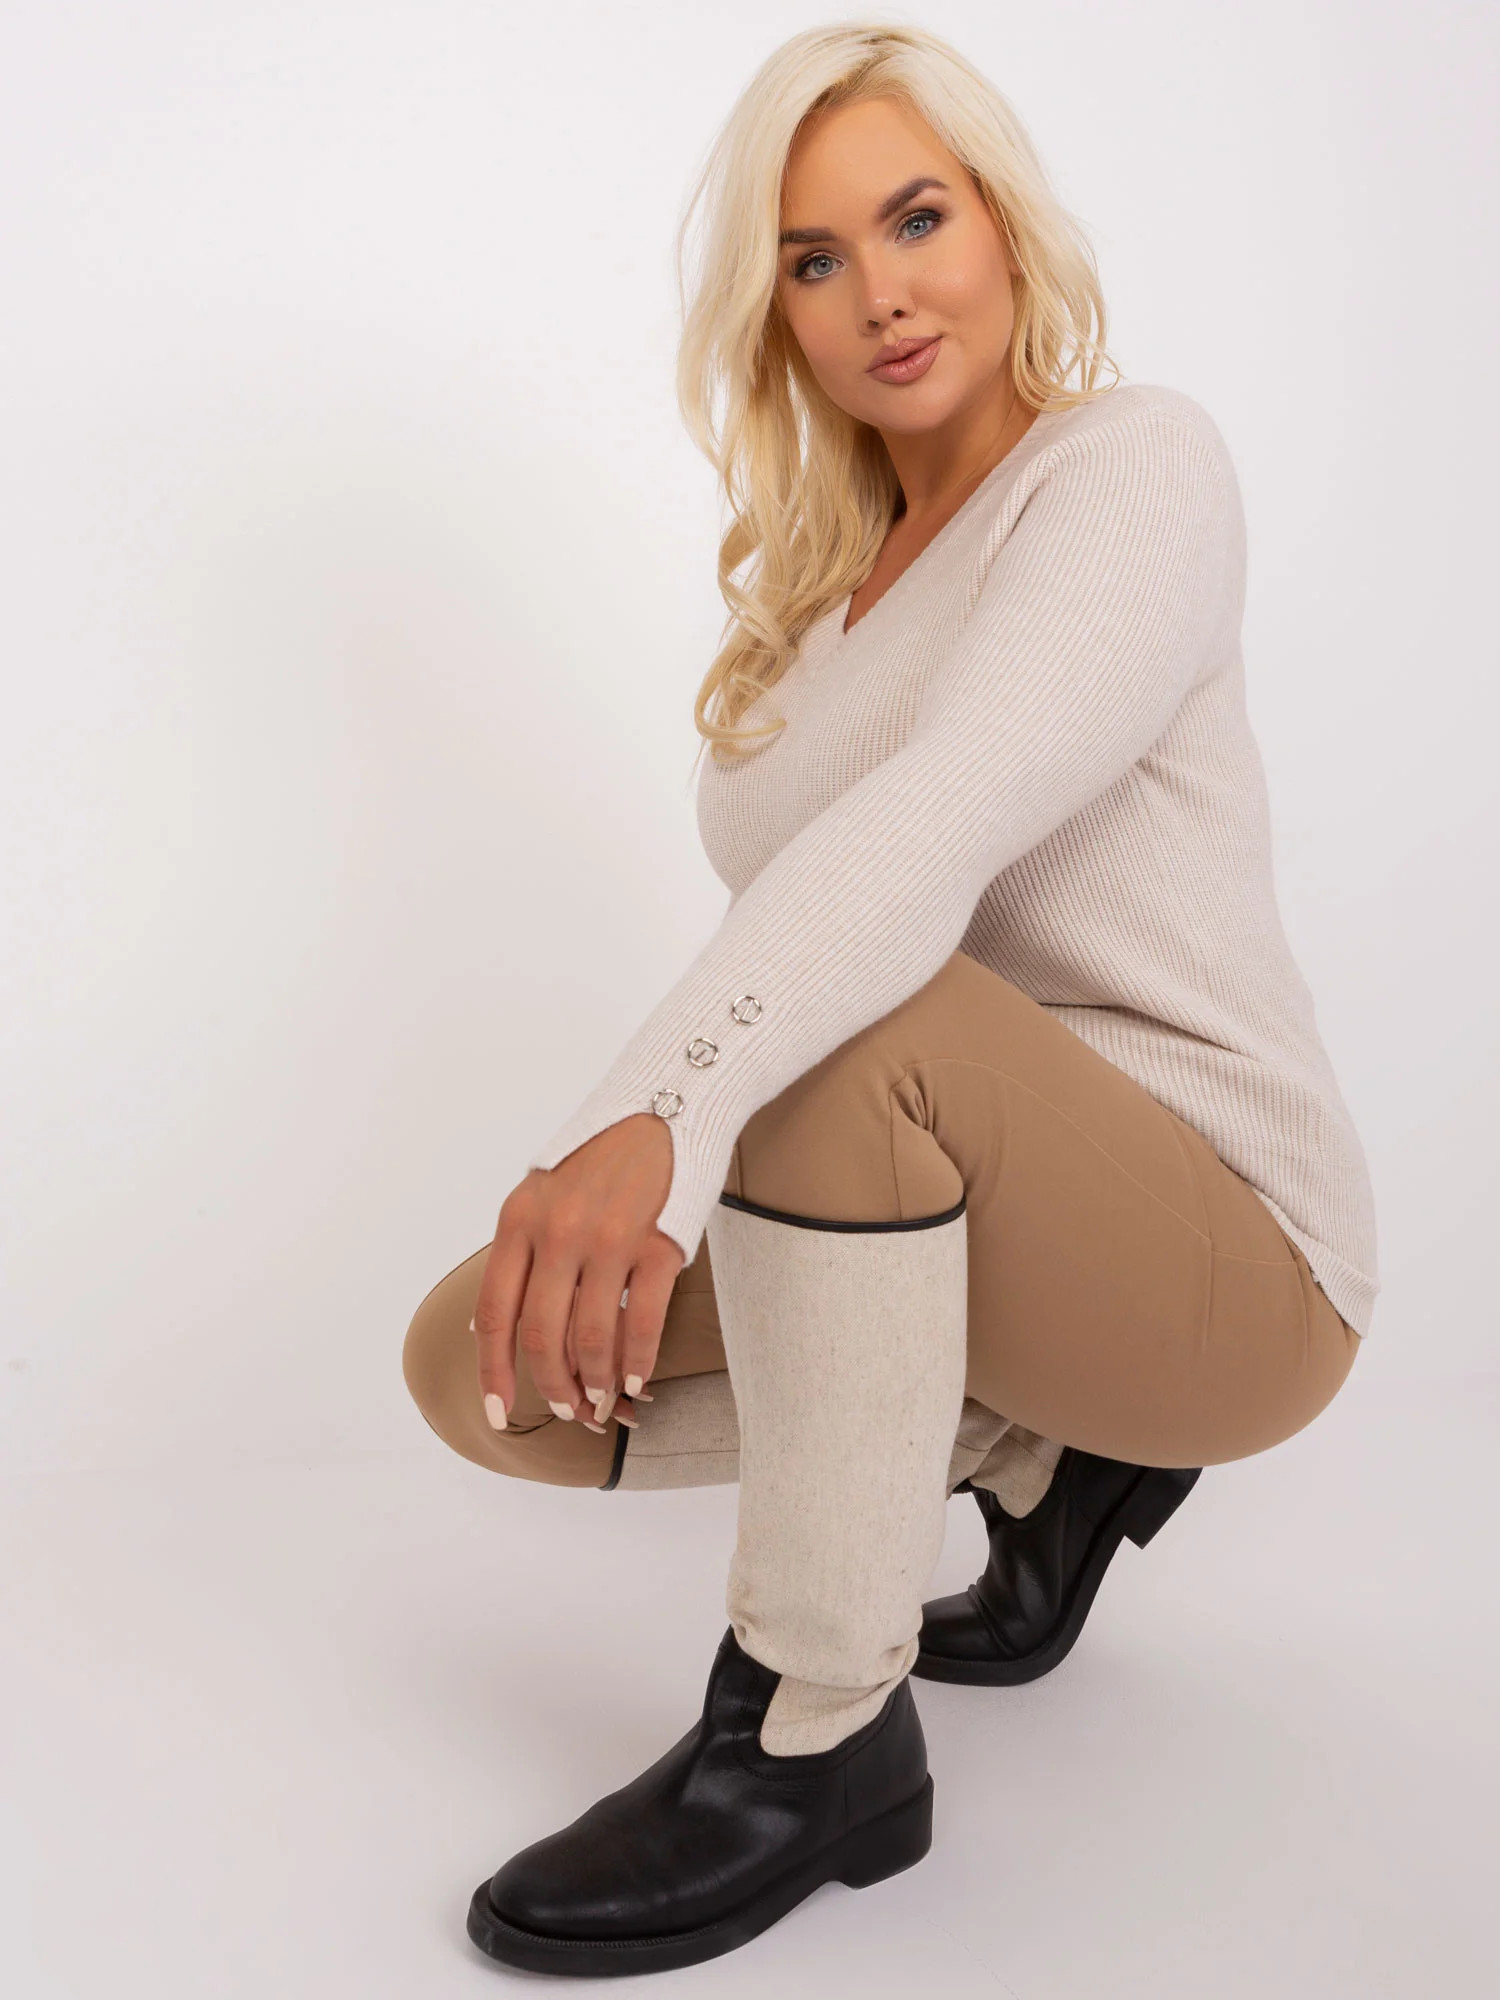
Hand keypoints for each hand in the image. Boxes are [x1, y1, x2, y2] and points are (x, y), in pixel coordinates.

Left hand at [473, 1113, 682, 1431]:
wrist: (669, 1104)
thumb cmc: (602, 1155)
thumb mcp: (538, 1193)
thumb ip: (515, 1254)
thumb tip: (482, 1331)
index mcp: (518, 1219)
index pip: (495, 1314)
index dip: (492, 1372)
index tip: (497, 1413)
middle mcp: (557, 1230)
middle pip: (541, 1334)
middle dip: (552, 1386)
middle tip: (568, 1410)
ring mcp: (610, 1237)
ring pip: (591, 1337)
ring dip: (594, 1382)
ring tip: (602, 1403)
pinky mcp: (659, 1243)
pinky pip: (642, 1322)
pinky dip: (636, 1362)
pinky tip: (634, 1380)